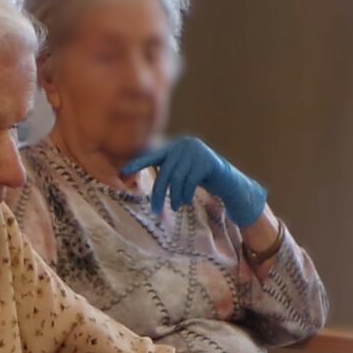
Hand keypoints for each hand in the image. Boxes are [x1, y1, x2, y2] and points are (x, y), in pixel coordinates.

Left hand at [123, 136, 268, 229]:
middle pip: (165, 171)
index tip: (123, 172)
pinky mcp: (207, 161)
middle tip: (154, 208)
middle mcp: (184, 144)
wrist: (229, 182)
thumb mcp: (183, 173)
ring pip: (177, 178)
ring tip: (174, 206)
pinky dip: (185, 194)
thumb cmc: (202, 179)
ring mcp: (197, 151)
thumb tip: (148, 183)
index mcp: (175, 146)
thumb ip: (169, 172)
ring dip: (173, 196)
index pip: (152, 155)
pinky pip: (190, 182)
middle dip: (158, 192)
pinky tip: (185, 201)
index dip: (138, 163)